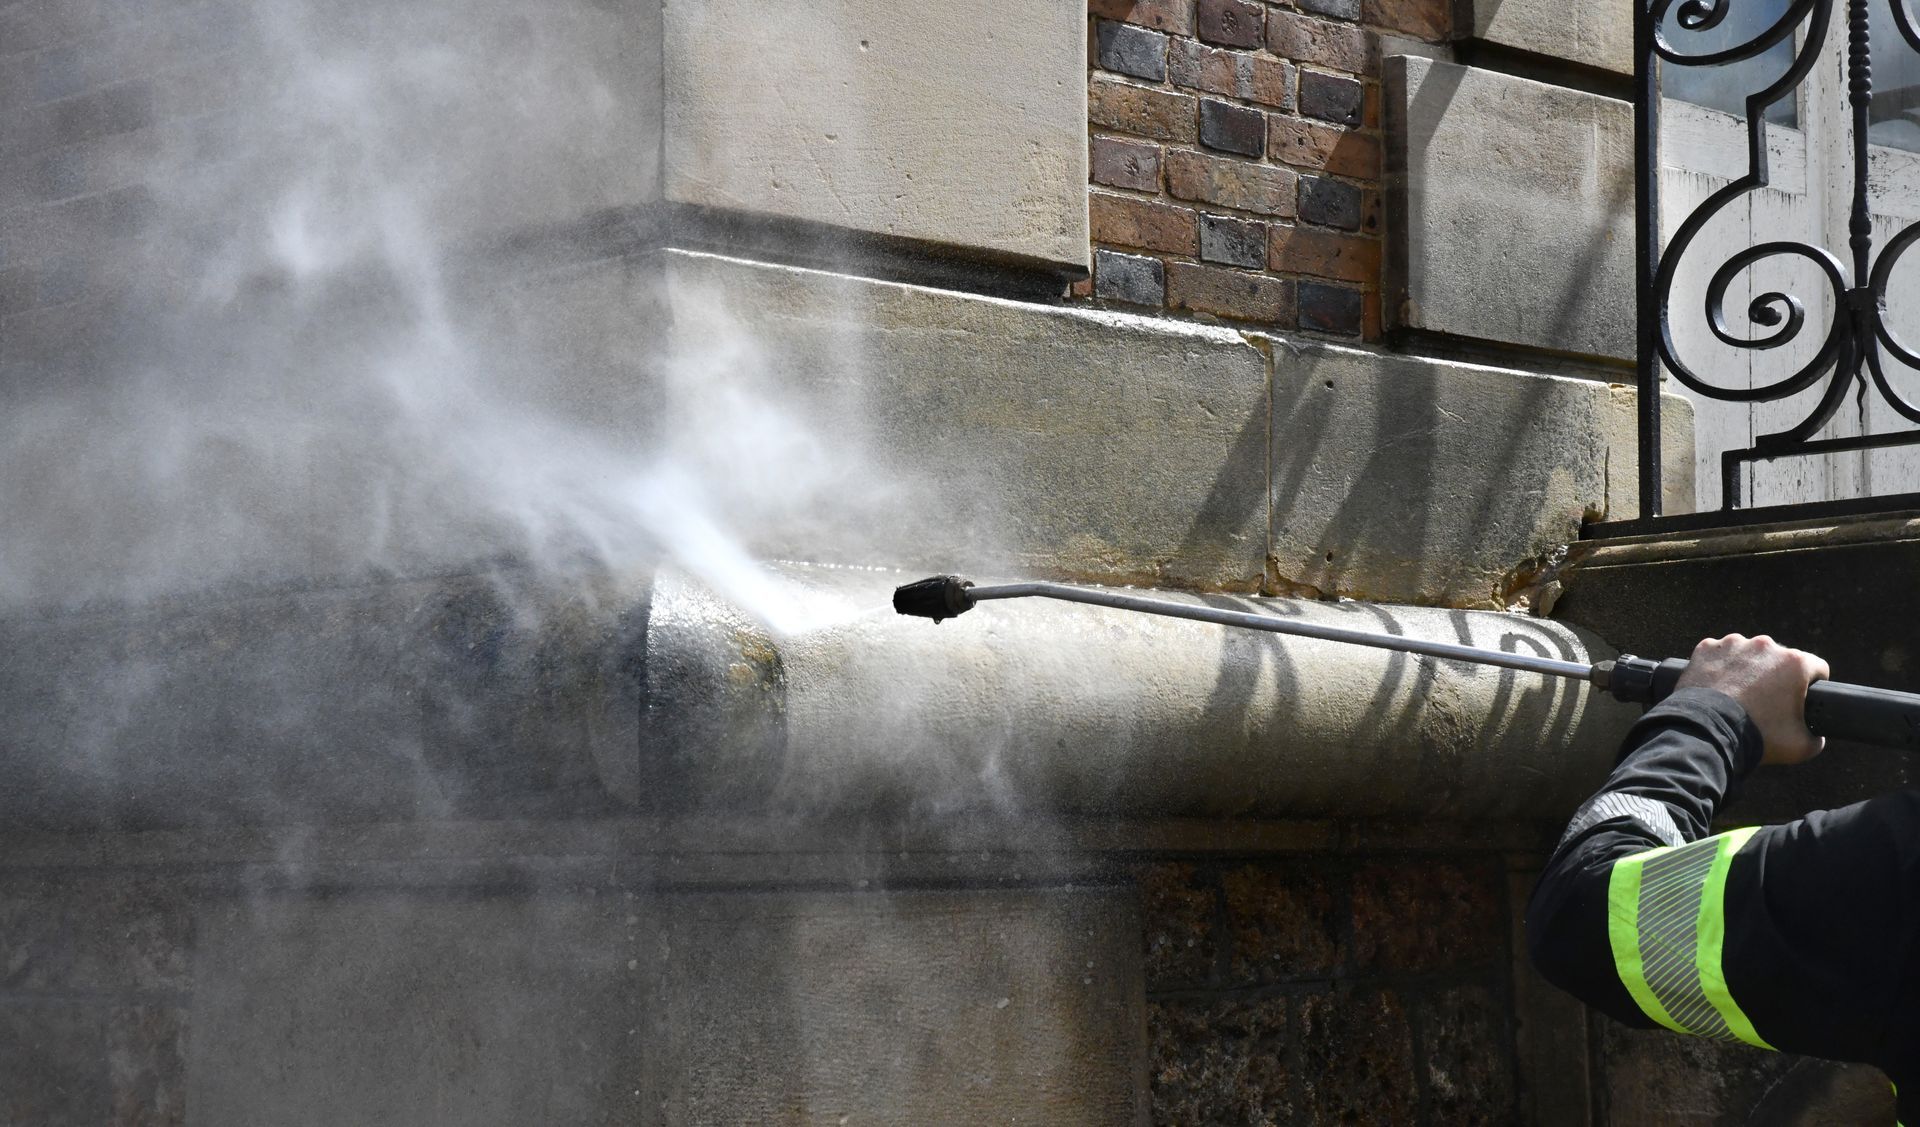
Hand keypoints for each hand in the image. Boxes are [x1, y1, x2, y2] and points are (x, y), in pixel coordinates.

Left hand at [1675, 634, 1830, 765]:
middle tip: (1765, 700)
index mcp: (1795, 663)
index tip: (1803, 695)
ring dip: (1747, 668)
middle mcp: (1765, 646)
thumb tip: (1816, 735)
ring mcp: (1733, 644)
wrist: (1706, 734)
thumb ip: (1817, 737)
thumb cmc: (1757, 738)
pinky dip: (1719, 667)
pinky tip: (1717, 687)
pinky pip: (1719, 655)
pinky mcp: (1706, 648)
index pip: (1817, 667)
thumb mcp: (1801, 746)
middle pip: (1779, 659)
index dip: (1814, 683)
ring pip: (1748, 654)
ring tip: (1738, 695)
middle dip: (1776, 676)